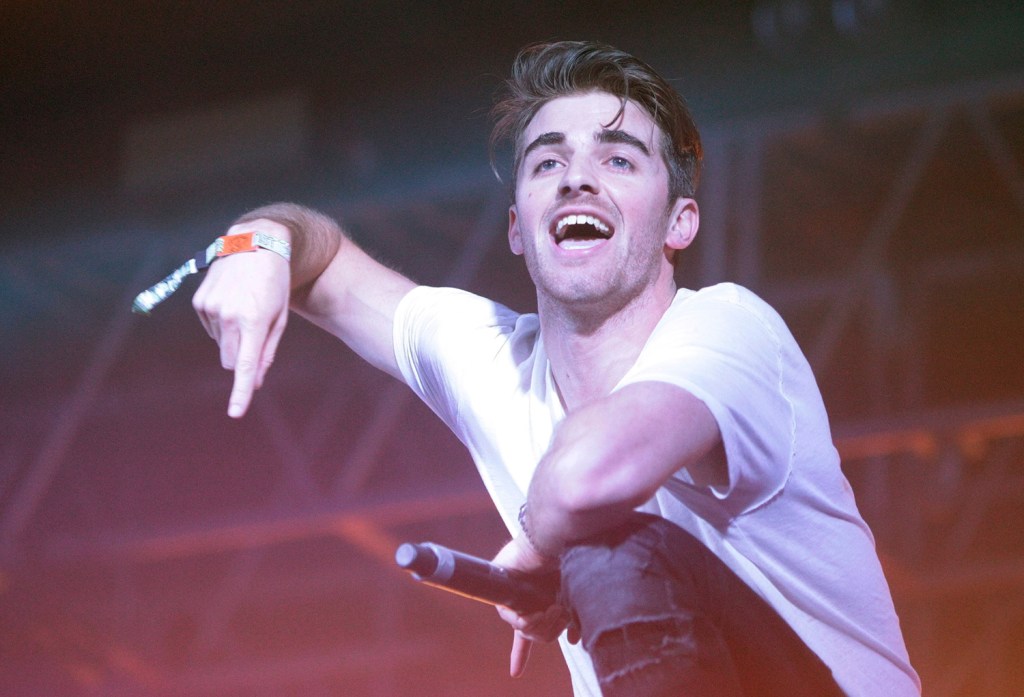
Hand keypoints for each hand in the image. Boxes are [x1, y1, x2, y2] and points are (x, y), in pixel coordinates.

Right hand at [192, 220, 290, 417]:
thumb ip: (268, 351)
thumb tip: (256, 381)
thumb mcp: (280, 318)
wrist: (256, 244)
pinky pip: (211, 329)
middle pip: (232, 360)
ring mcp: (211, 308)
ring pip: (221, 345)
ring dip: (233, 337)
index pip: (246, 366)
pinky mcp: (199, 302)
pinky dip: (221, 324)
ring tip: (246, 308)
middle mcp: (229, 316)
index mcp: (254, 321)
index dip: (241, 392)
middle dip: (243, 359)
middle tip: (255, 335)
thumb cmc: (275, 285)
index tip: (236, 412)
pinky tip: (232, 302)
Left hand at [491, 536, 576, 677]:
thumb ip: (574, 620)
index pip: (530, 632)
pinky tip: (535, 613)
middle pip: (536, 635)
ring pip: (525, 630)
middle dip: (550, 631)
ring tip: (553, 608)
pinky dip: (525, 620)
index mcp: (541, 601)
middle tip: (560, 614)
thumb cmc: (573, 560)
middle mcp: (527, 599)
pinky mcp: (500, 586)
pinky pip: (511, 618)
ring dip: (542, 624)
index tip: (515, 673)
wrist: (560, 539)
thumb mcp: (577, 597)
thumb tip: (573, 642)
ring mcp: (513, 593)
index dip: (521, 654)